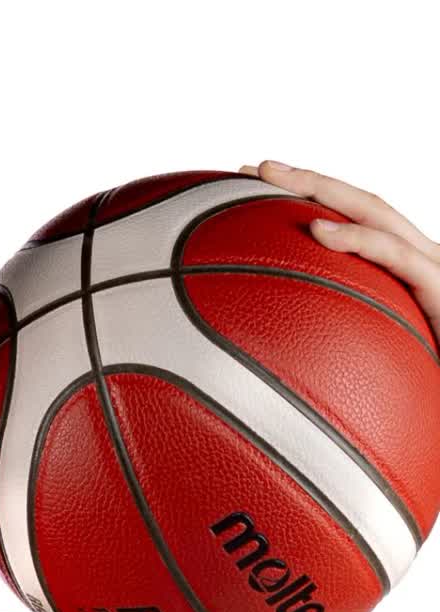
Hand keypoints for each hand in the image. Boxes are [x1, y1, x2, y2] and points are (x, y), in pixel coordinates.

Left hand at [239, 159, 439, 337]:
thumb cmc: (419, 380)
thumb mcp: (371, 344)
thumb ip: (336, 323)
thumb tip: (265, 336)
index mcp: (402, 267)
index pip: (353, 218)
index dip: (308, 195)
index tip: (254, 182)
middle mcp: (420, 259)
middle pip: (362, 204)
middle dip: (308, 179)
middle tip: (254, 167)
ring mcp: (434, 269)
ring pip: (379, 215)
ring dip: (325, 191)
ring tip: (275, 179)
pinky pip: (399, 257)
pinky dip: (359, 239)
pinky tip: (319, 230)